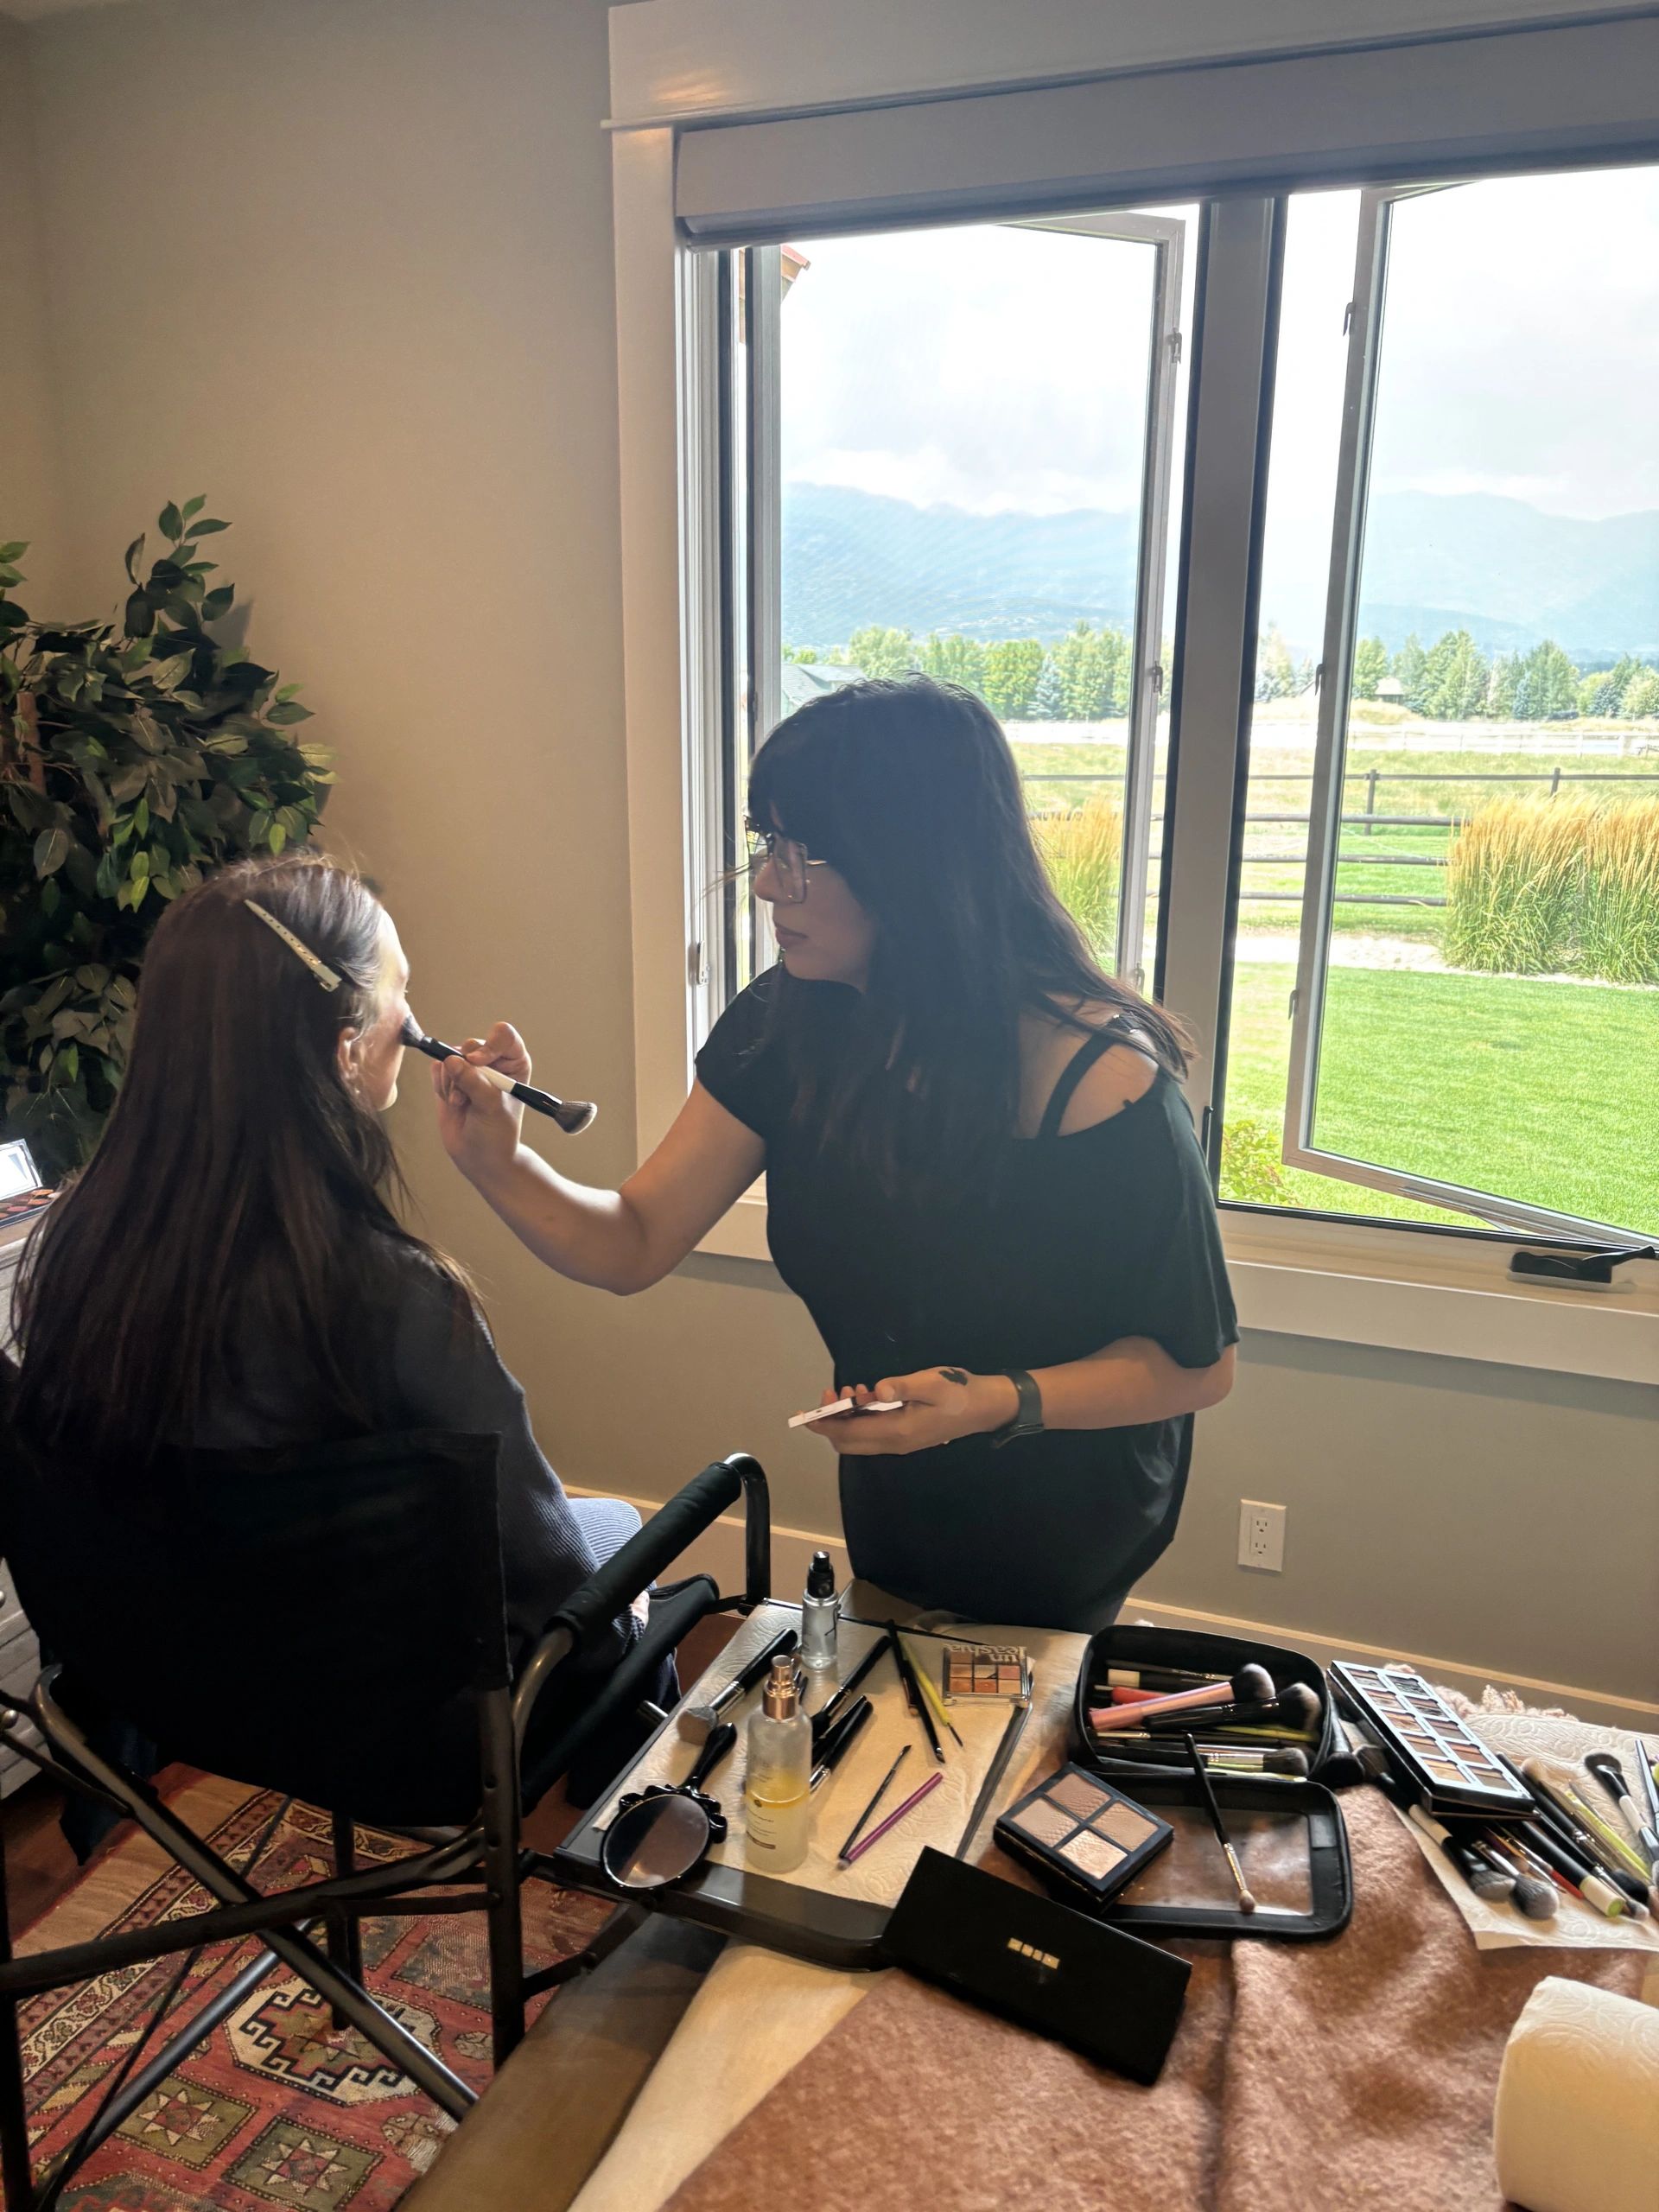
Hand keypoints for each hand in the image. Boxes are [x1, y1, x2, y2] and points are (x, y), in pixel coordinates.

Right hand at [432, 1020, 529, 1184]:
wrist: (479, 1155)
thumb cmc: (496, 1133)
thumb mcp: (491, 1107)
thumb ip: (473, 1082)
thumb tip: (451, 1060)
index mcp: (514, 1062)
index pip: (503, 1035)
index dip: (488, 1046)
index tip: (478, 1062)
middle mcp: (492, 1060)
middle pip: (471, 1045)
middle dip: (465, 1071)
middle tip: (467, 1096)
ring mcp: (469, 1067)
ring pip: (450, 1057)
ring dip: (452, 1084)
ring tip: (462, 1104)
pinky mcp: (449, 1077)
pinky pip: (437, 1069)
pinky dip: (441, 1087)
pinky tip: (452, 1103)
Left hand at [815, 1368, 1019, 1456]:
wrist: (986, 1407)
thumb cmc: (960, 1392)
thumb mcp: (933, 1383)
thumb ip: (903, 1387)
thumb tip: (877, 1390)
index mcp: (897, 1432)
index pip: (848, 1433)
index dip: (825, 1423)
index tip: (809, 1411)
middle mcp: (894, 1443)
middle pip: (848, 1441)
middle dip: (832, 1420)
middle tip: (831, 1393)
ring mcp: (900, 1442)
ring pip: (860, 1438)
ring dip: (847, 1418)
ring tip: (849, 1390)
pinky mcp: (905, 1436)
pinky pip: (873, 1432)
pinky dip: (861, 1417)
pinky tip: (867, 1395)